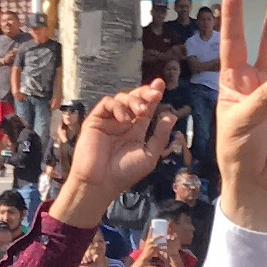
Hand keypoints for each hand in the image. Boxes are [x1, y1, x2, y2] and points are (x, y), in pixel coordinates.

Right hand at [57, 81, 172, 227]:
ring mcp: (109, 120)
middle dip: (145, 93)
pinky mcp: (96, 120)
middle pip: (135, 100)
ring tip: (141, 111)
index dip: (153, 95)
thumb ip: (160, 136)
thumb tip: (171, 116)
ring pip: (122, 98)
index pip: (147, 108)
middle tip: (155, 94)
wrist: (100, 183)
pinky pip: (106, 104)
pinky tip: (124, 118)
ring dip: (134, 101)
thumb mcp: (149, 155)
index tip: (160, 84)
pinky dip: (117, 106)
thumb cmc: (125, 173)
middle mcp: (123, 123)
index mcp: (137, 130)